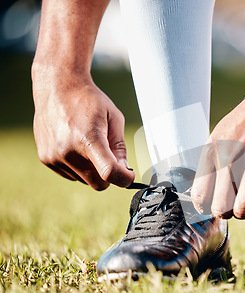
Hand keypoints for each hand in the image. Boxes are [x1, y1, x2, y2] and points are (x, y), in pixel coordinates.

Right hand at [32, 69, 134, 189]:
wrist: (57, 87)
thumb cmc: (88, 100)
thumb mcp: (114, 118)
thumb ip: (119, 147)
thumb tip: (124, 169)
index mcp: (88, 139)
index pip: (108, 173)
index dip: (124, 179)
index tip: (129, 176)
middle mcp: (68, 151)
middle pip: (97, 184)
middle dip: (108, 176)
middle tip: (110, 158)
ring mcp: (54, 156)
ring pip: (84, 180)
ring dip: (91, 169)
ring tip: (88, 144)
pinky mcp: (46, 159)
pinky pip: (70, 175)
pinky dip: (78, 166)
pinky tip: (75, 145)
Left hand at [191, 100, 244, 218]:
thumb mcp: (220, 136)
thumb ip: (211, 163)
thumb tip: (206, 196)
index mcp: (212, 151)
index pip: (200, 195)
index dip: (206, 208)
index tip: (213, 206)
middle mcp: (229, 160)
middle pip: (221, 209)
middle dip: (227, 212)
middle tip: (234, 203)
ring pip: (243, 211)